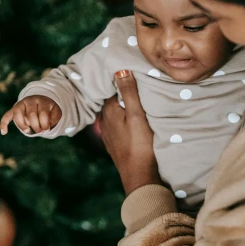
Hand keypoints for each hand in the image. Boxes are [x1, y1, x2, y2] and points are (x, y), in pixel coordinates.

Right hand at [0, 95, 61, 134]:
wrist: (40, 101)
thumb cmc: (49, 109)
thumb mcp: (56, 112)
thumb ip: (54, 118)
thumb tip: (47, 126)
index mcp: (41, 100)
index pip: (42, 113)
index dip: (45, 124)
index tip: (47, 130)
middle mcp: (30, 100)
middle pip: (31, 114)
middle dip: (36, 126)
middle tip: (40, 131)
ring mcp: (20, 104)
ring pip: (17, 113)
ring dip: (23, 125)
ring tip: (28, 131)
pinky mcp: (14, 110)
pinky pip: (7, 115)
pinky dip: (4, 123)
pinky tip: (4, 132)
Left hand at [100, 70, 160, 195]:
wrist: (139, 176)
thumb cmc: (140, 145)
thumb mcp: (137, 115)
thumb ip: (128, 92)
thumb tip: (120, 68)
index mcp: (108, 110)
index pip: (113, 87)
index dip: (124, 80)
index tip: (135, 73)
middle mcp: (104, 120)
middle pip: (114, 100)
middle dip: (123, 93)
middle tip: (139, 85)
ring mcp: (109, 133)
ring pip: (116, 113)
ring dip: (124, 108)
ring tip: (138, 101)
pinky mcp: (115, 144)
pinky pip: (118, 125)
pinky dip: (124, 120)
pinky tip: (134, 121)